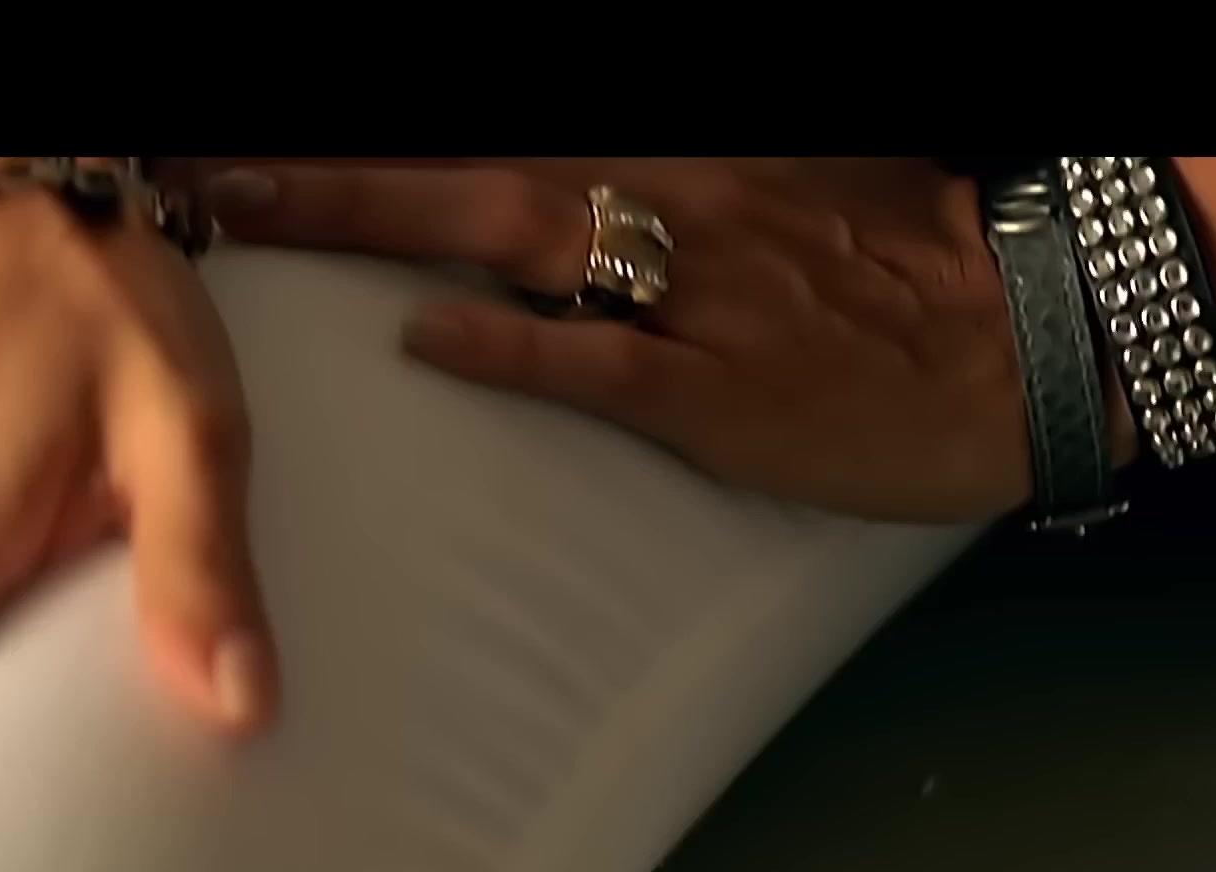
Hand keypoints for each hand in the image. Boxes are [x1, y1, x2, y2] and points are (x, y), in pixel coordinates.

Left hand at [211, 158, 1128, 522]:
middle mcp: (656, 196)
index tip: (259, 143)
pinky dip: (513, 344)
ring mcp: (685, 288)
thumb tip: (510, 215)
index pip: (482, 142)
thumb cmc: (876, 254)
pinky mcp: (719, 386)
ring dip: (366, 213)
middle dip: (324, 167)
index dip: (368, 150)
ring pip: (501, 229)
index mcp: (659, 154)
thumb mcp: (762, 176)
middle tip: (204, 164)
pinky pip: (601, 358)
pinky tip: (429, 337)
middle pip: (458, 167)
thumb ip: (644, 173)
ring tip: (247, 208)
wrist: (1011, 330)